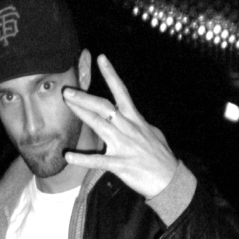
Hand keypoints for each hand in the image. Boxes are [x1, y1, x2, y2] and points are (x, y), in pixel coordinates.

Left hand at [63, 54, 177, 198]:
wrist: (171, 180)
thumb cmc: (161, 158)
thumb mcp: (152, 133)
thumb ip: (138, 123)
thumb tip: (132, 115)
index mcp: (136, 120)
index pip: (122, 93)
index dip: (112, 75)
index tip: (101, 58)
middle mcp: (129, 129)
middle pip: (105, 107)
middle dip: (85, 97)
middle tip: (67, 90)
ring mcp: (124, 146)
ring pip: (100, 125)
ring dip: (82, 114)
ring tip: (67, 104)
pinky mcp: (121, 164)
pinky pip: (98, 160)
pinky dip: (82, 159)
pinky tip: (68, 156)